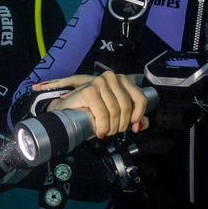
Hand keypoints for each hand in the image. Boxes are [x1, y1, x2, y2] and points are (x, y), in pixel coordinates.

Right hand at [33, 71, 150, 138]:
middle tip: (112, 131)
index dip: (138, 116)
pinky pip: (103, 114)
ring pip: (115, 112)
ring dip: (110, 128)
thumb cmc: (91, 114)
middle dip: (121, 125)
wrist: (67, 114)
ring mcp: (99, 82)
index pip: (141, 98)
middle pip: (127, 107)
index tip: (131, 125)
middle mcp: (111, 77)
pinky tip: (98, 130)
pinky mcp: (89, 90)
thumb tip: (140, 125)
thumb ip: (134, 119)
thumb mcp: (117, 116)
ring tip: (104, 130)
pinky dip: (102, 127)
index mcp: (121, 80)